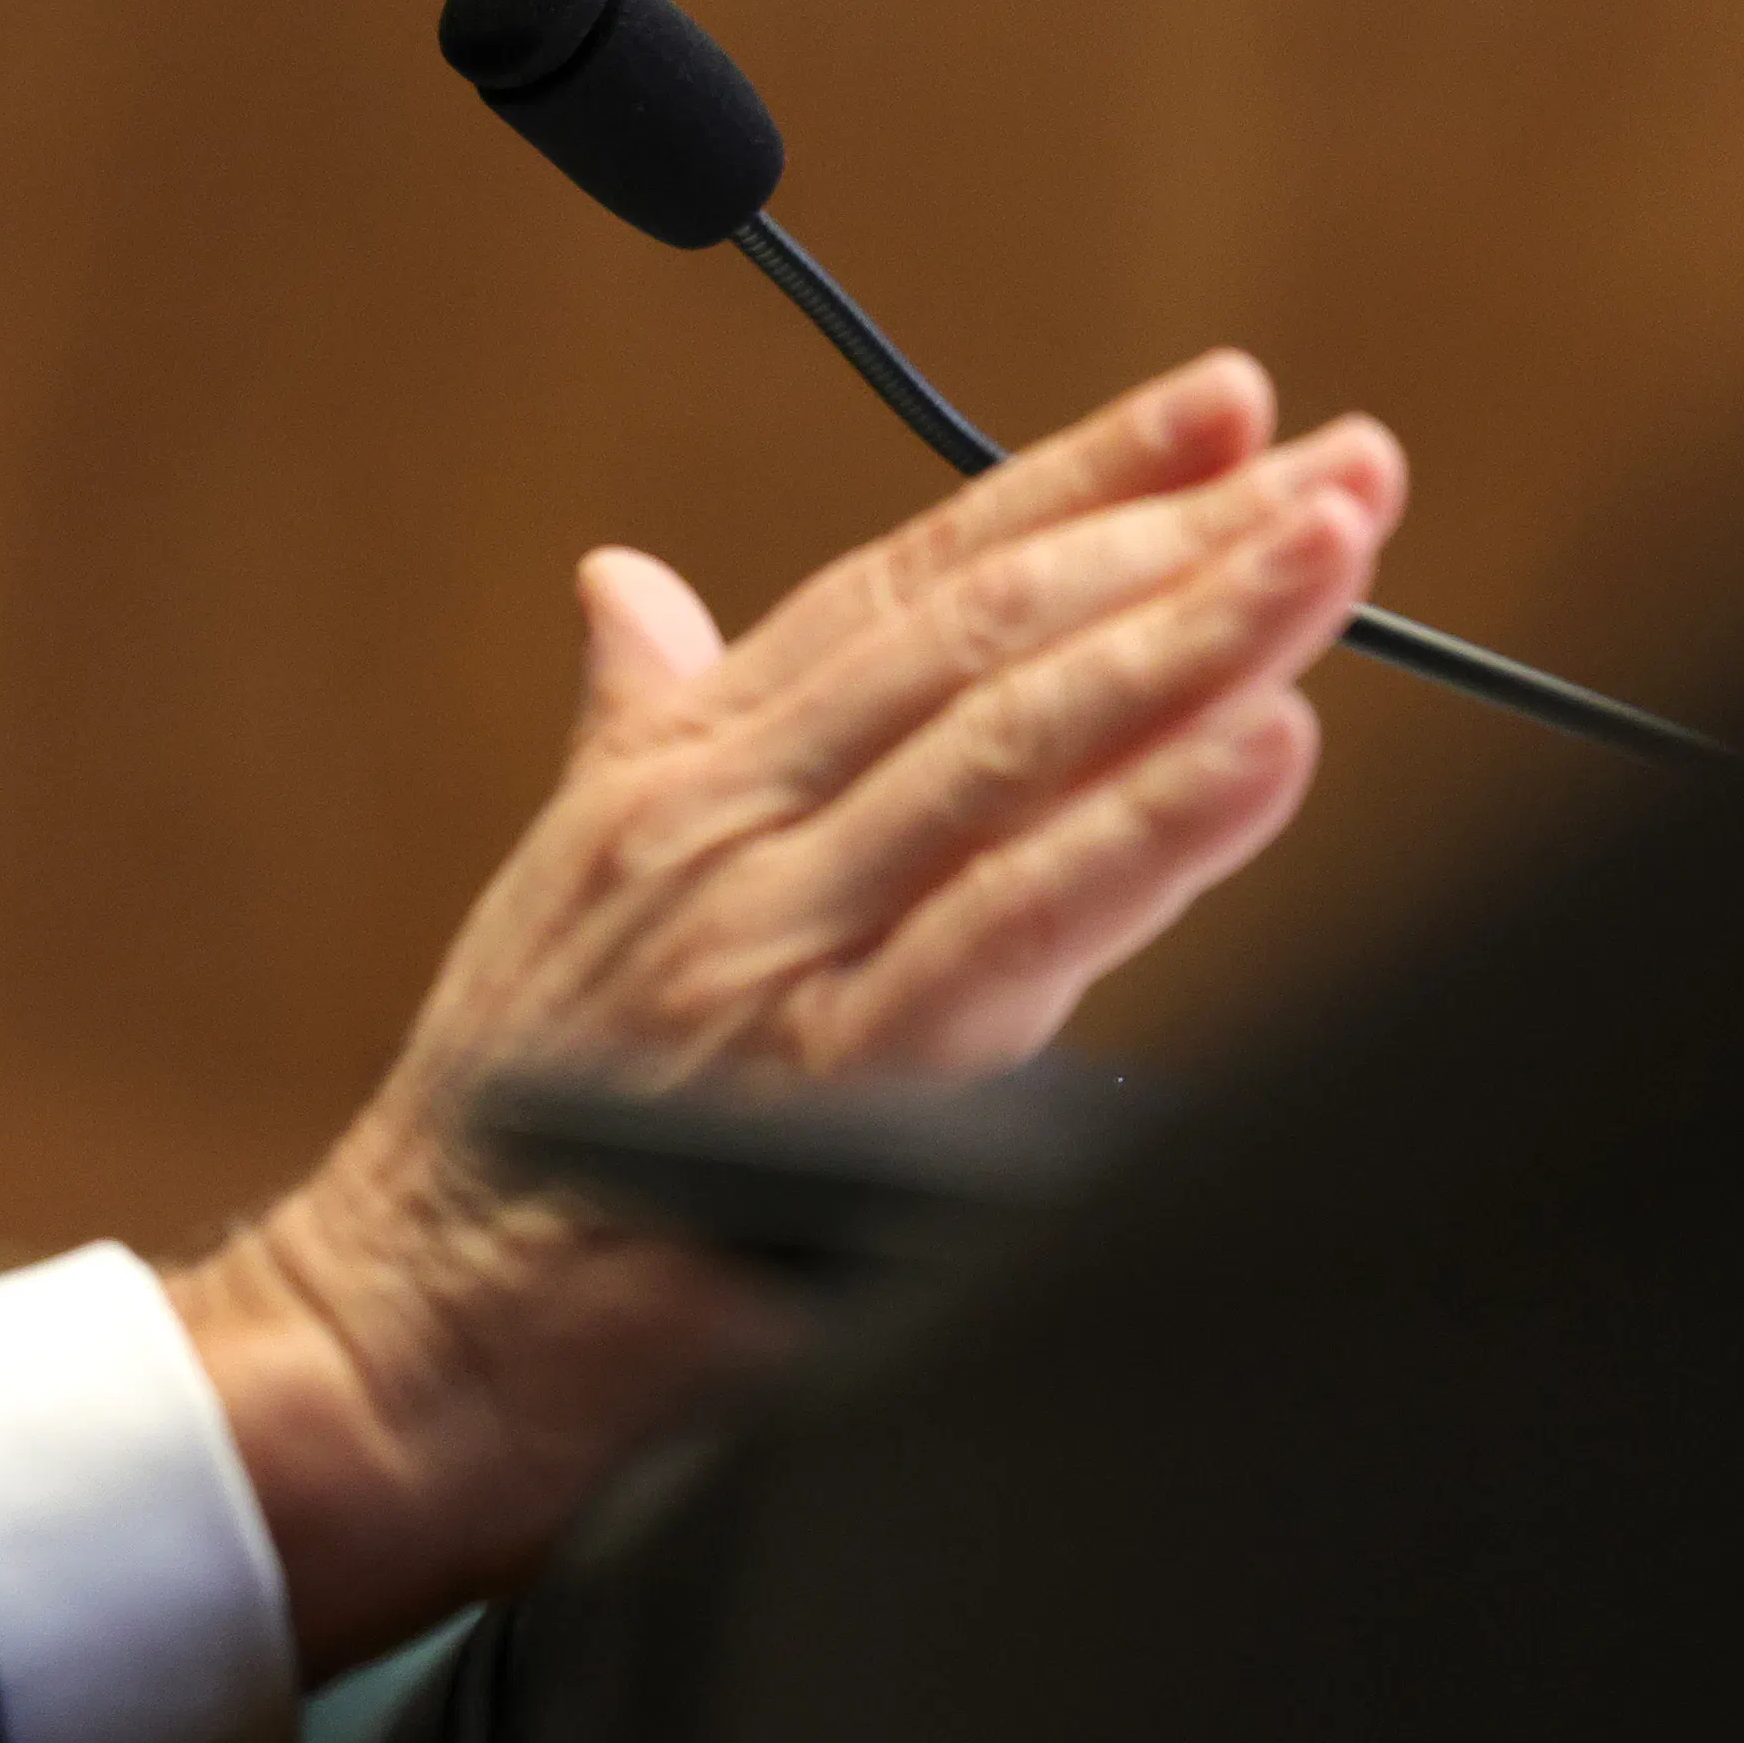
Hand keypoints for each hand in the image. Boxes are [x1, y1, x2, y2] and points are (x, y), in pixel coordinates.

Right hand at [164, 350, 1400, 1669]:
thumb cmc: (497, 1137)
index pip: (912, 582)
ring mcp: (775, 938)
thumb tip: (627, 588)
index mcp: (685, 769)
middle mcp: (733, 822)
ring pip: (1013, 739)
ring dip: (1193, 634)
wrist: (400, 1335)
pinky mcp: (825, 1073)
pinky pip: (1013, 924)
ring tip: (1330, 550)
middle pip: (989, 631)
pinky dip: (1145, 830)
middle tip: (1342, 464)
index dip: (1075, 480)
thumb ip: (631, 727)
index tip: (1222, 406)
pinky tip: (1263, 751)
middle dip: (1182, 531)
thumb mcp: (561, 887)